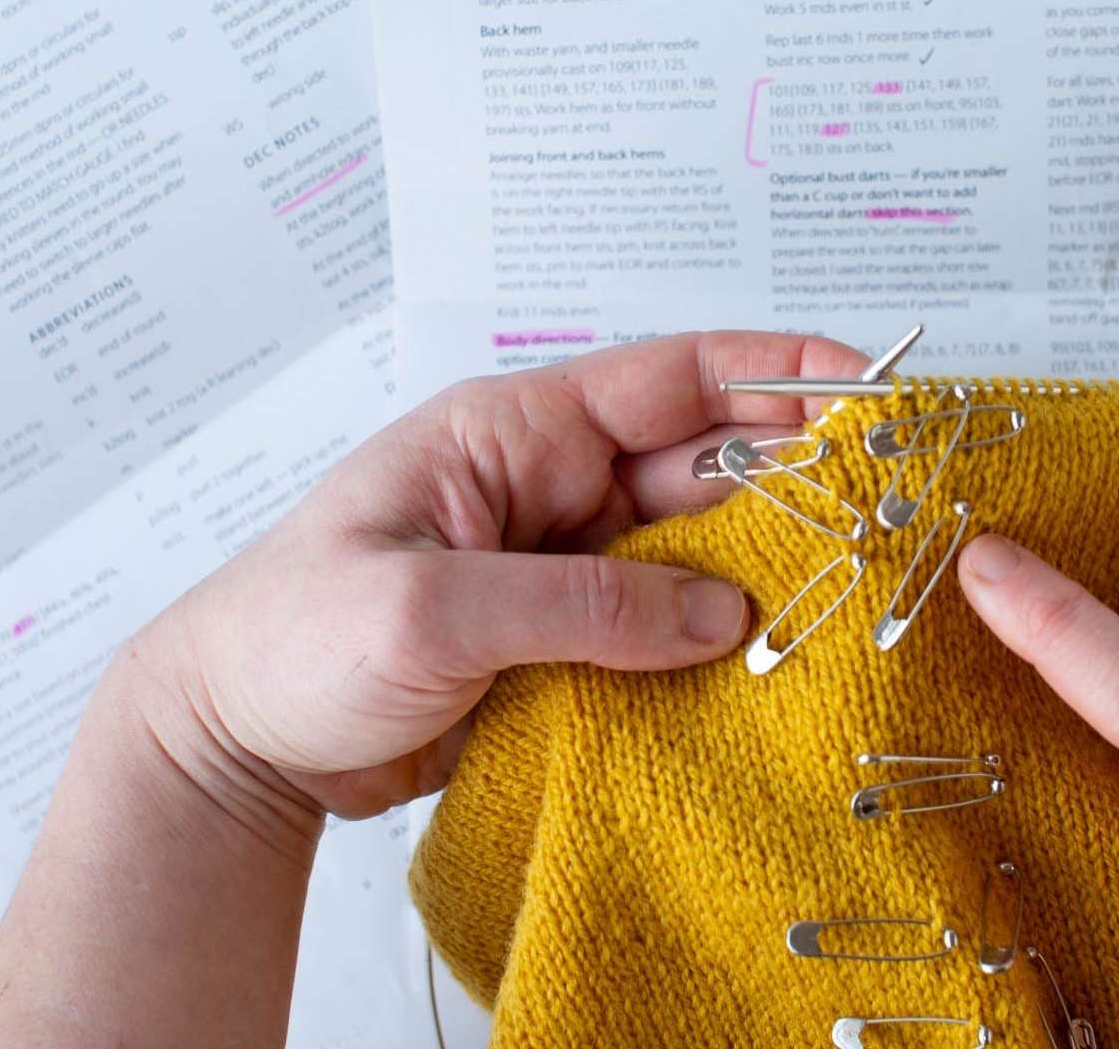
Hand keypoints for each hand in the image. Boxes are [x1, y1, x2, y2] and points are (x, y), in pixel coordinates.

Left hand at [126, 330, 867, 834]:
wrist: (232, 747)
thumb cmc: (292, 641)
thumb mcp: (429, 611)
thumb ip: (578, 609)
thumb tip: (724, 617)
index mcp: (515, 432)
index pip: (675, 378)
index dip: (781, 372)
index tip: (872, 389)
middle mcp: (551, 486)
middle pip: (704, 468)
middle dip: (796, 487)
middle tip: (887, 520)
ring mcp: (561, 566)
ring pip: (695, 557)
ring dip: (762, 580)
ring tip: (847, 606)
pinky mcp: (564, 641)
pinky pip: (662, 632)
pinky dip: (715, 652)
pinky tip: (769, 675)